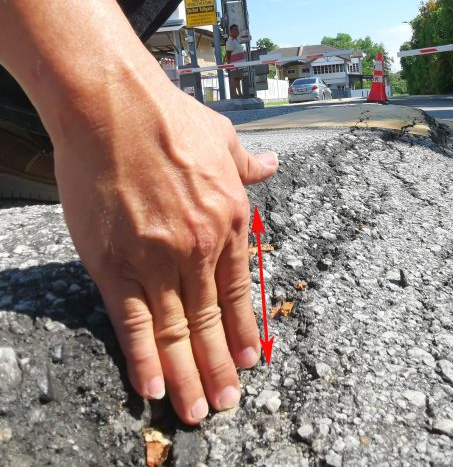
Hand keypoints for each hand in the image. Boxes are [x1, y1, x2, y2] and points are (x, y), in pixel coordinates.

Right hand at [55, 77, 277, 424]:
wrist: (115, 107)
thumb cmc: (170, 118)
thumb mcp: (225, 138)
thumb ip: (248, 164)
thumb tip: (272, 165)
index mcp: (230, 220)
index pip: (239, 290)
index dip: (243, 330)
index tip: (248, 361)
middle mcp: (198, 247)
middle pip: (210, 320)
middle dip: (219, 367)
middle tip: (227, 403)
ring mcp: (156, 259)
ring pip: (177, 331)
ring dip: (188, 375)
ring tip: (198, 412)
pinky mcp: (113, 264)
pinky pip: (133, 322)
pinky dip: (145, 358)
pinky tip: (155, 387)